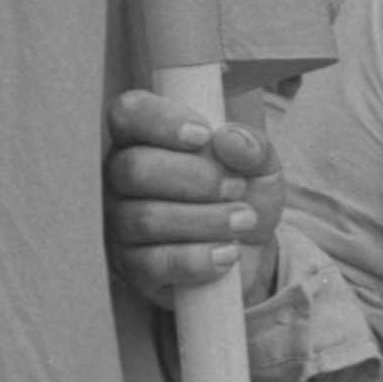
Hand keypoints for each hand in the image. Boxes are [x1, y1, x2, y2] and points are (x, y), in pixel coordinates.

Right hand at [103, 89, 284, 305]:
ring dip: (207, 220)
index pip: (129, 114)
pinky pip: (153, 263)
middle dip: (196, 178)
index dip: (161, 121)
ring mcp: (121, 224)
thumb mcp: (261, 165)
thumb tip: (229, 140)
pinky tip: (228, 253)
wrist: (252, 248)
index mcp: (145, 140)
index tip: (202, 136)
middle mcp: (121, 179)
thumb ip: (253, 146)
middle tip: (236, 188)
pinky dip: (199, 259)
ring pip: (145, 218)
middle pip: (133, 169)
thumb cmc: (243, 194)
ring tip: (244, 220)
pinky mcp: (134, 267)